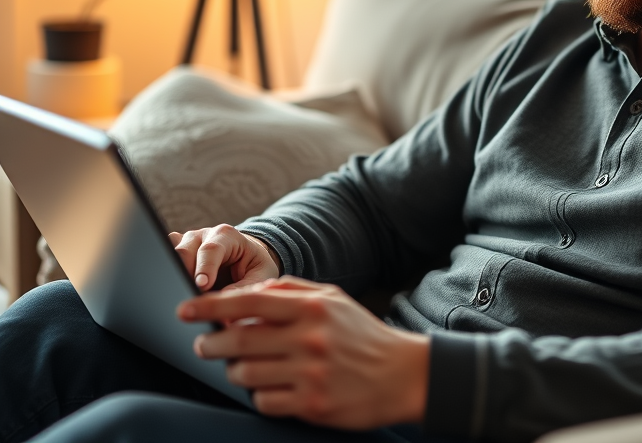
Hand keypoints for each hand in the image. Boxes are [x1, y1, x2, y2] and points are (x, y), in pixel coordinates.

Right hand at [170, 224, 280, 291]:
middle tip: (190, 295)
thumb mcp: (260, 276)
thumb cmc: (254, 266)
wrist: (247, 259)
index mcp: (227, 235)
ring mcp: (187, 242)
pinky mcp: (176, 252)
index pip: (211, 249)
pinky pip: (163, 257)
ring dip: (173, 272)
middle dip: (185, 273)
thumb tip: (222, 302)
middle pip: (185, 250)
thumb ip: (244, 288)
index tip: (202, 286)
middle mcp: (204, 235)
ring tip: (181, 292)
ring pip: (170, 252)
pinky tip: (174, 286)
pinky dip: (165, 271)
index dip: (205, 268)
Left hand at [177, 277, 429, 429]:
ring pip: (246, 374)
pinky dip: (259, 395)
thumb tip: (248, 293)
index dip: (209, 306)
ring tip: (241, 367)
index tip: (185, 310)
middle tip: (204, 345)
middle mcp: (309, 338)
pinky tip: (270, 387)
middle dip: (211, 343)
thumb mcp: (334, 300)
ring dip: (235, 371)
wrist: (402, 375)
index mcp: (312, 308)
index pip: (248, 302)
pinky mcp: (312, 404)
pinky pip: (264, 401)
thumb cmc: (362, 335)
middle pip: (239, 340)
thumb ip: (292, 292)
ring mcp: (310, 373)